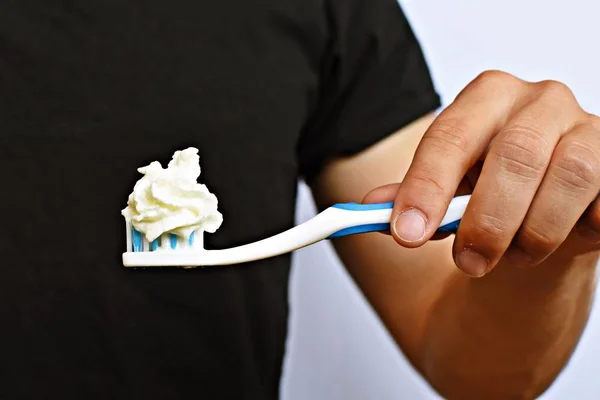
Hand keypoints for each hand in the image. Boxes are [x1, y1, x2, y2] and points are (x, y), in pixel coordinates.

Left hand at [366, 70, 599, 276]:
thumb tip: (374, 208)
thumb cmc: (491, 187)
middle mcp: (540, 102)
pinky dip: (577, 230)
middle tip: (466, 262)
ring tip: (514, 256)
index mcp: (487, 97)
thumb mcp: (446, 188)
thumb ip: (411, 196)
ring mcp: (588, 129)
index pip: (450, 136)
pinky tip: (559, 237)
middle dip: (486, 220)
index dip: (426, 186)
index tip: (406, 232)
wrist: (545, 203)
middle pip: (515, 153)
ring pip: (568, 178)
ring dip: (534, 232)